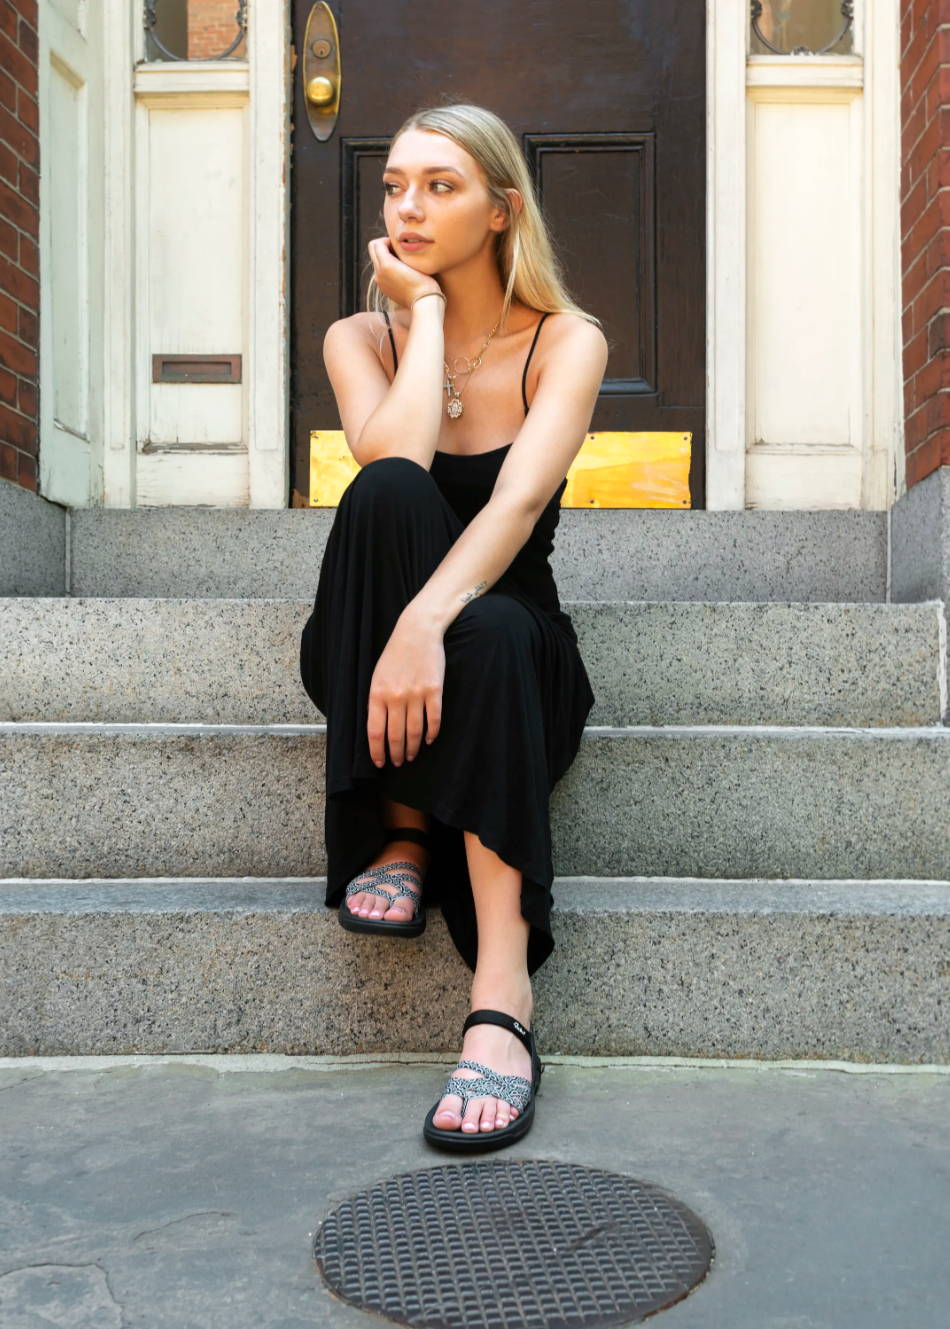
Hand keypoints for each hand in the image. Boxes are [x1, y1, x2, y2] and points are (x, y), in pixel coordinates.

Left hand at [367, 614, 443, 765]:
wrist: (417, 632)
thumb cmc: (395, 655)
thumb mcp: (377, 676)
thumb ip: (377, 701)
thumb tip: (379, 728)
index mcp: (378, 694)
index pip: (375, 732)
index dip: (377, 751)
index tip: (379, 763)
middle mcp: (396, 697)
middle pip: (395, 736)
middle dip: (395, 754)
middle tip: (397, 762)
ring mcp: (416, 695)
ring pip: (414, 731)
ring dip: (412, 748)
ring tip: (410, 755)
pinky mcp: (434, 691)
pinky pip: (434, 720)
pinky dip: (431, 734)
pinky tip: (428, 740)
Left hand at [368, 235, 443, 309]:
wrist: (424, 303)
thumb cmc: (423, 280)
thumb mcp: (412, 261)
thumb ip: (399, 251)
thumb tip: (392, 244)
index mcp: (386, 265)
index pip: (377, 243)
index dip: (388, 240)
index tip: (400, 246)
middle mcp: (379, 273)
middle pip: (373, 250)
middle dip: (384, 247)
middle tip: (398, 251)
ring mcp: (380, 282)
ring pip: (376, 261)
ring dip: (385, 258)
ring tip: (401, 262)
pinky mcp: (383, 289)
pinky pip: (380, 273)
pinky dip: (387, 268)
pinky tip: (401, 273)